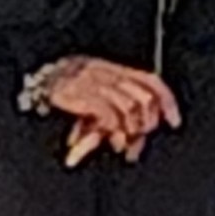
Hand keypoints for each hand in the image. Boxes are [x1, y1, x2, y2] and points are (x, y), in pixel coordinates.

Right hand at [44, 57, 182, 164]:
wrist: (40, 79)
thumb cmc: (69, 92)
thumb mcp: (96, 97)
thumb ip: (115, 115)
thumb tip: (126, 145)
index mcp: (118, 70)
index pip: (152, 81)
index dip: (168, 102)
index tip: (174, 122)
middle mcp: (111, 74)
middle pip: (145, 98)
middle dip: (145, 125)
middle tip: (135, 144)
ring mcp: (98, 82)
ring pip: (131, 107)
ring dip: (128, 131)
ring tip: (118, 144)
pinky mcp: (83, 93)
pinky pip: (109, 113)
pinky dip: (112, 129)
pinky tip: (106, 138)